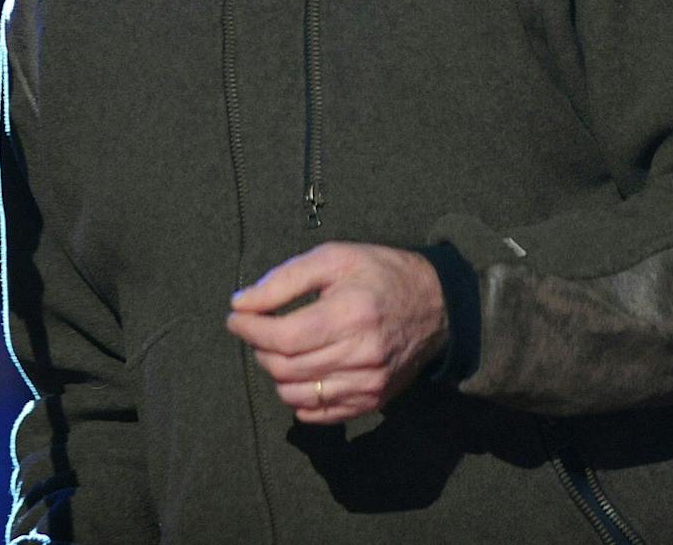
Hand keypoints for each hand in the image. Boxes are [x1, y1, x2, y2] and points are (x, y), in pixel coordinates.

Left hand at [224, 242, 448, 423]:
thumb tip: (241, 303)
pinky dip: (298, 396)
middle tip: (256, 328)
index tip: (235, 316)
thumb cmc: (380, 274)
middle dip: (259, 348)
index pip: (284, 337)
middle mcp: (361, 355)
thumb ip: (284, 280)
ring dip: (275, 373)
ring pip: (297, 395)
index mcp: (351, 314)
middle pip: (286, 367)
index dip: (250, 329)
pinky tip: (300, 371)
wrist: (437, 305)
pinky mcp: (372, 401)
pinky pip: (319, 413)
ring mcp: (368, 384)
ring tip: (279, 348)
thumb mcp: (334, 258)